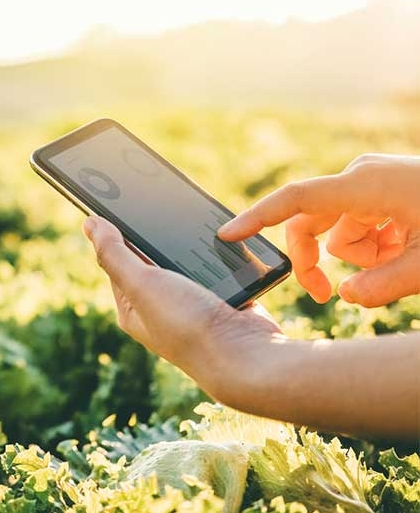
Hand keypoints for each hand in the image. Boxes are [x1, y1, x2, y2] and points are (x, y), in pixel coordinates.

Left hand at [82, 215, 280, 396]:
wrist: (246, 356)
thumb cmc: (188, 325)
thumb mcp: (141, 284)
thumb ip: (114, 253)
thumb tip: (89, 224)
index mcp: (132, 308)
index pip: (117, 262)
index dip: (117, 232)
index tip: (119, 200)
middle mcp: (159, 308)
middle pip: (152, 259)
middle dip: (156, 234)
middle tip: (156, 202)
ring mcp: (192, 304)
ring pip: (185, 261)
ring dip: (188, 244)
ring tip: (188, 217)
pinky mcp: (221, 299)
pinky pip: (215, 267)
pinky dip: (216, 254)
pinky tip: (219, 237)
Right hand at [218, 154, 419, 306]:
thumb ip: (381, 288)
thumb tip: (344, 296)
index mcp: (366, 186)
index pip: (296, 201)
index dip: (257, 219)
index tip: (226, 236)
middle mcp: (361, 177)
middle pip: (311, 224)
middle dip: (318, 261)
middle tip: (327, 297)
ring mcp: (373, 181)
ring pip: (340, 231)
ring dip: (363, 256)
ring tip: (405, 261)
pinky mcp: (383, 189)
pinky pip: (361, 225)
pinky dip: (377, 246)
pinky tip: (408, 247)